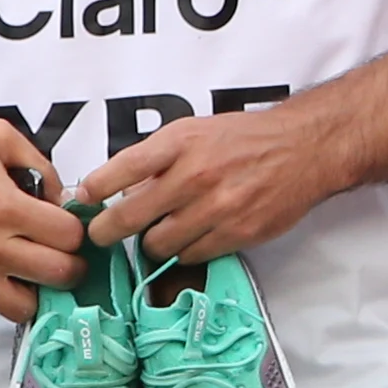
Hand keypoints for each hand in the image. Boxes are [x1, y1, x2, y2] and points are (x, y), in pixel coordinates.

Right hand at [0, 122, 83, 321]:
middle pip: (59, 276)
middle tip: (64, 254)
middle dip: (70, 264)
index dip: (76, 231)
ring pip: (27, 306)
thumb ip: (39, 163)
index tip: (68, 226)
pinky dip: (1, 295)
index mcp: (4, 208)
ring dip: (37, 290)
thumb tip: (60, 197)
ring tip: (32, 271)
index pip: (69, 237)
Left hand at [77, 103, 354, 261]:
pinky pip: (190, 255)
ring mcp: (216, 208)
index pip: (118, 171)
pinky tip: (190, 237)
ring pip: (157, 244)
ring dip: (151, 241)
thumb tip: (117, 189)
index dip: (92, 191)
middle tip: (101, 234)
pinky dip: (183, 250)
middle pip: (128, 218)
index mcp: (179, 143)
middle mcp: (194, 175)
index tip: (83, 200)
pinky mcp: (236, 233)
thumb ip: (156, 157)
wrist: (303, 148)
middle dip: (106, 230)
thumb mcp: (194, 131)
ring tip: (158, 231)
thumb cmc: (244, 139)